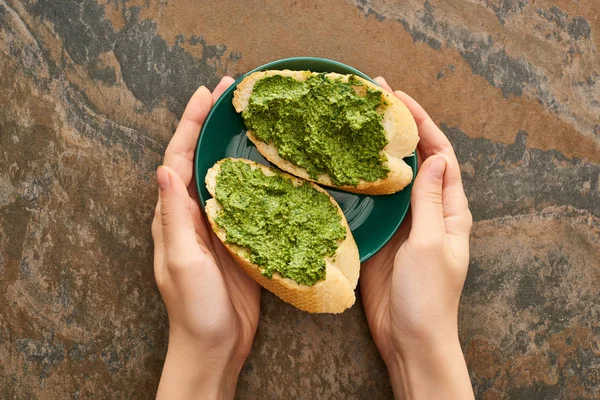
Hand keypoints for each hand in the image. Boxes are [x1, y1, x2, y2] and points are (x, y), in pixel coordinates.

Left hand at [151, 77, 260, 399]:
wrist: (216, 345)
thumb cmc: (194, 307)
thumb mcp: (181, 260)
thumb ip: (174, 215)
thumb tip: (164, 169)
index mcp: (175, 214)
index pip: (179, 158)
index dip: (190, 123)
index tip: (207, 94)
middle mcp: (195, 214)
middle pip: (202, 158)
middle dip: (213, 124)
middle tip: (233, 93)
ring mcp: (219, 225)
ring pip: (226, 174)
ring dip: (235, 144)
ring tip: (253, 118)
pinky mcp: (242, 238)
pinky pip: (248, 200)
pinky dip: (257, 177)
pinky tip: (274, 166)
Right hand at [360, 77, 473, 398]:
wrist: (409, 339)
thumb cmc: (428, 297)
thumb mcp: (432, 245)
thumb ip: (431, 203)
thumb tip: (435, 158)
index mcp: (450, 211)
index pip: (440, 156)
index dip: (422, 124)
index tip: (398, 98)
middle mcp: (428, 212)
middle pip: (414, 161)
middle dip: (398, 129)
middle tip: (371, 100)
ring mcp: (402, 224)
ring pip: (390, 179)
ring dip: (376, 152)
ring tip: (354, 125)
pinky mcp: (380, 237)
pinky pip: (371, 203)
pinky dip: (360, 183)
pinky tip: (342, 168)